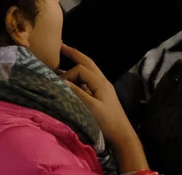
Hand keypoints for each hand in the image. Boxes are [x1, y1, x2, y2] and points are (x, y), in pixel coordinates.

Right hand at [59, 44, 146, 171]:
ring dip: (77, 63)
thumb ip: (77, 93)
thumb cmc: (107, 122)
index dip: (68, 74)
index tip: (59, 85)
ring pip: (89, 70)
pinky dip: (79, 76)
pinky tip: (72, 80)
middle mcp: (102, 81)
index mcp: (100, 82)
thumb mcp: (91, 108)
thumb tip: (62, 82)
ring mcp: (103, 88)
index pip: (80, 69)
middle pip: (87, 62)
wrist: (122, 135)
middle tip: (61, 47)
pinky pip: (89, 80)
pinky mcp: (102, 95)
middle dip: (74, 54)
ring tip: (64, 59)